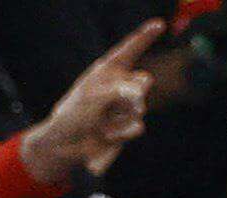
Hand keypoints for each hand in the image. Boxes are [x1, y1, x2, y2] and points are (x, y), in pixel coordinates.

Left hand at [19, 18, 160, 186]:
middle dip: (134, 92)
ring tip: (101, 124)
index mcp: (107, 70)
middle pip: (144, 81)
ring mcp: (125, 107)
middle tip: (119, 101)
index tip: (160, 24)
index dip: (146, 36)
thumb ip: (118, 90)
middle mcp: (119, 86)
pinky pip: (137, 126)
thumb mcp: (92, 97)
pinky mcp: (128, 127)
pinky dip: (121, 133)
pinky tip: (105, 136)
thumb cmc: (74, 115)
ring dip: (121, 117)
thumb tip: (141, 93)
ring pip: (140, 107)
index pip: (129, 49)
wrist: (67, 146)